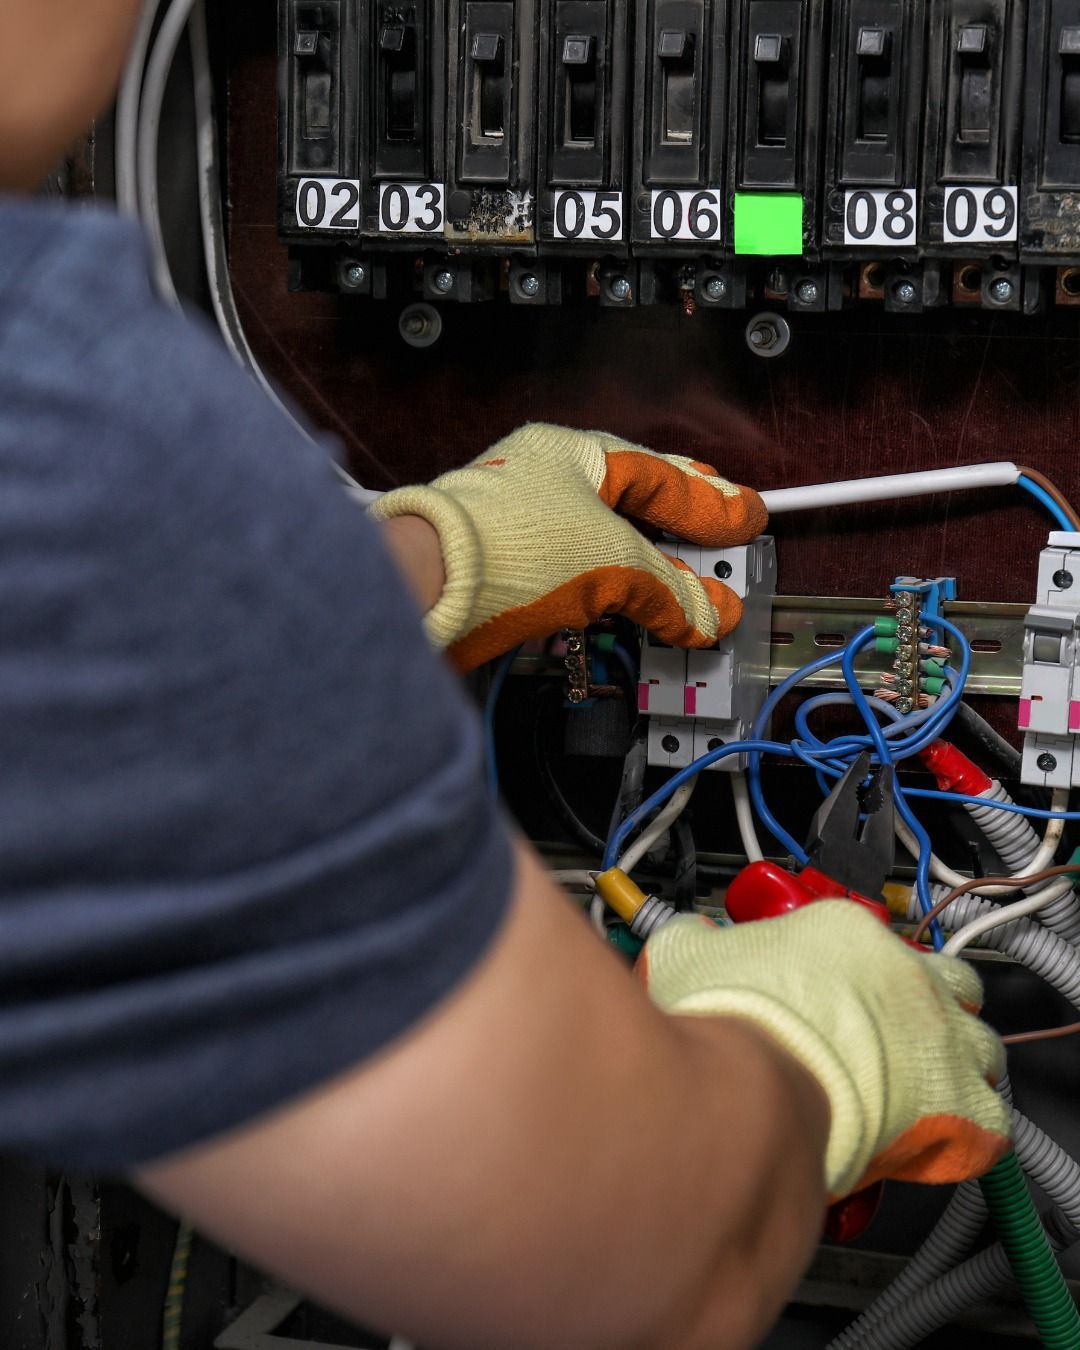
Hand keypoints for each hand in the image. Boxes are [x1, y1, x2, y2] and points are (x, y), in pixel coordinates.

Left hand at [369, 423, 765, 670]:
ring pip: (598, 541)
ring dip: (644, 567)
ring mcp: (519, 521)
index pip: (661, 478)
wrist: (425, 590)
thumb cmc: (506, 546)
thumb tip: (710, 612)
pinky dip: (605, 592)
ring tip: (681, 589)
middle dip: (679, 527)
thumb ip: (669, 589)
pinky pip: (569, 574)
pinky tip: (621, 607)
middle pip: (630, 503)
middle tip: (720, 539)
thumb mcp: (612, 564)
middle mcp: (544, 479)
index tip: (748, 518)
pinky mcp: (501, 567)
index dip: (711, 504)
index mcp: (573, 454)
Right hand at [639, 901, 1011, 1198]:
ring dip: (957, 1061)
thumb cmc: (727, 1025)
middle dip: (930, 1000)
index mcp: (845, 932)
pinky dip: (969, 1130)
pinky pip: (990, 1117)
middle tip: (894, 1027)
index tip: (833, 988)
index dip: (854, 968)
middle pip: (946, 976)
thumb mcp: (685, 957)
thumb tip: (687, 937)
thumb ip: (694, 940)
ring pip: (981, 1041)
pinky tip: (933, 1138)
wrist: (752, 1089)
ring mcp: (939, 1035)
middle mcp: (904, 973)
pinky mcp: (960, 1103)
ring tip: (921, 1083)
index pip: (868, 937)